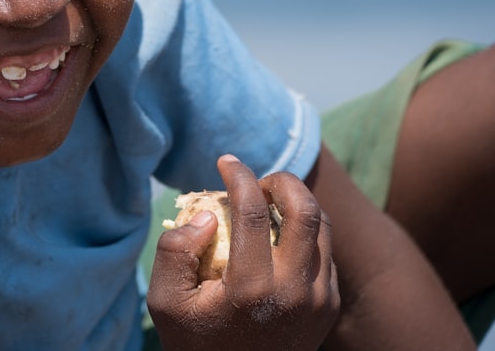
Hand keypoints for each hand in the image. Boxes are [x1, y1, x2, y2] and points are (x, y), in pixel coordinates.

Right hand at [146, 155, 339, 350]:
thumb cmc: (196, 341)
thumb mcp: (164, 302)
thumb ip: (174, 252)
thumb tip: (208, 215)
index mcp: (251, 287)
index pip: (254, 211)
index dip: (239, 176)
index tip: (226, 162)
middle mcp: (294, 291)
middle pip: (306, 210)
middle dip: (282, 181)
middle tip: (259, 179)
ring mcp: (319, 300)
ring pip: (323, 228)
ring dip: (298, 204)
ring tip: (270, 202)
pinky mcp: (330, 307)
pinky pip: (326, 252)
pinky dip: (307, 231)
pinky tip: (281, 234)